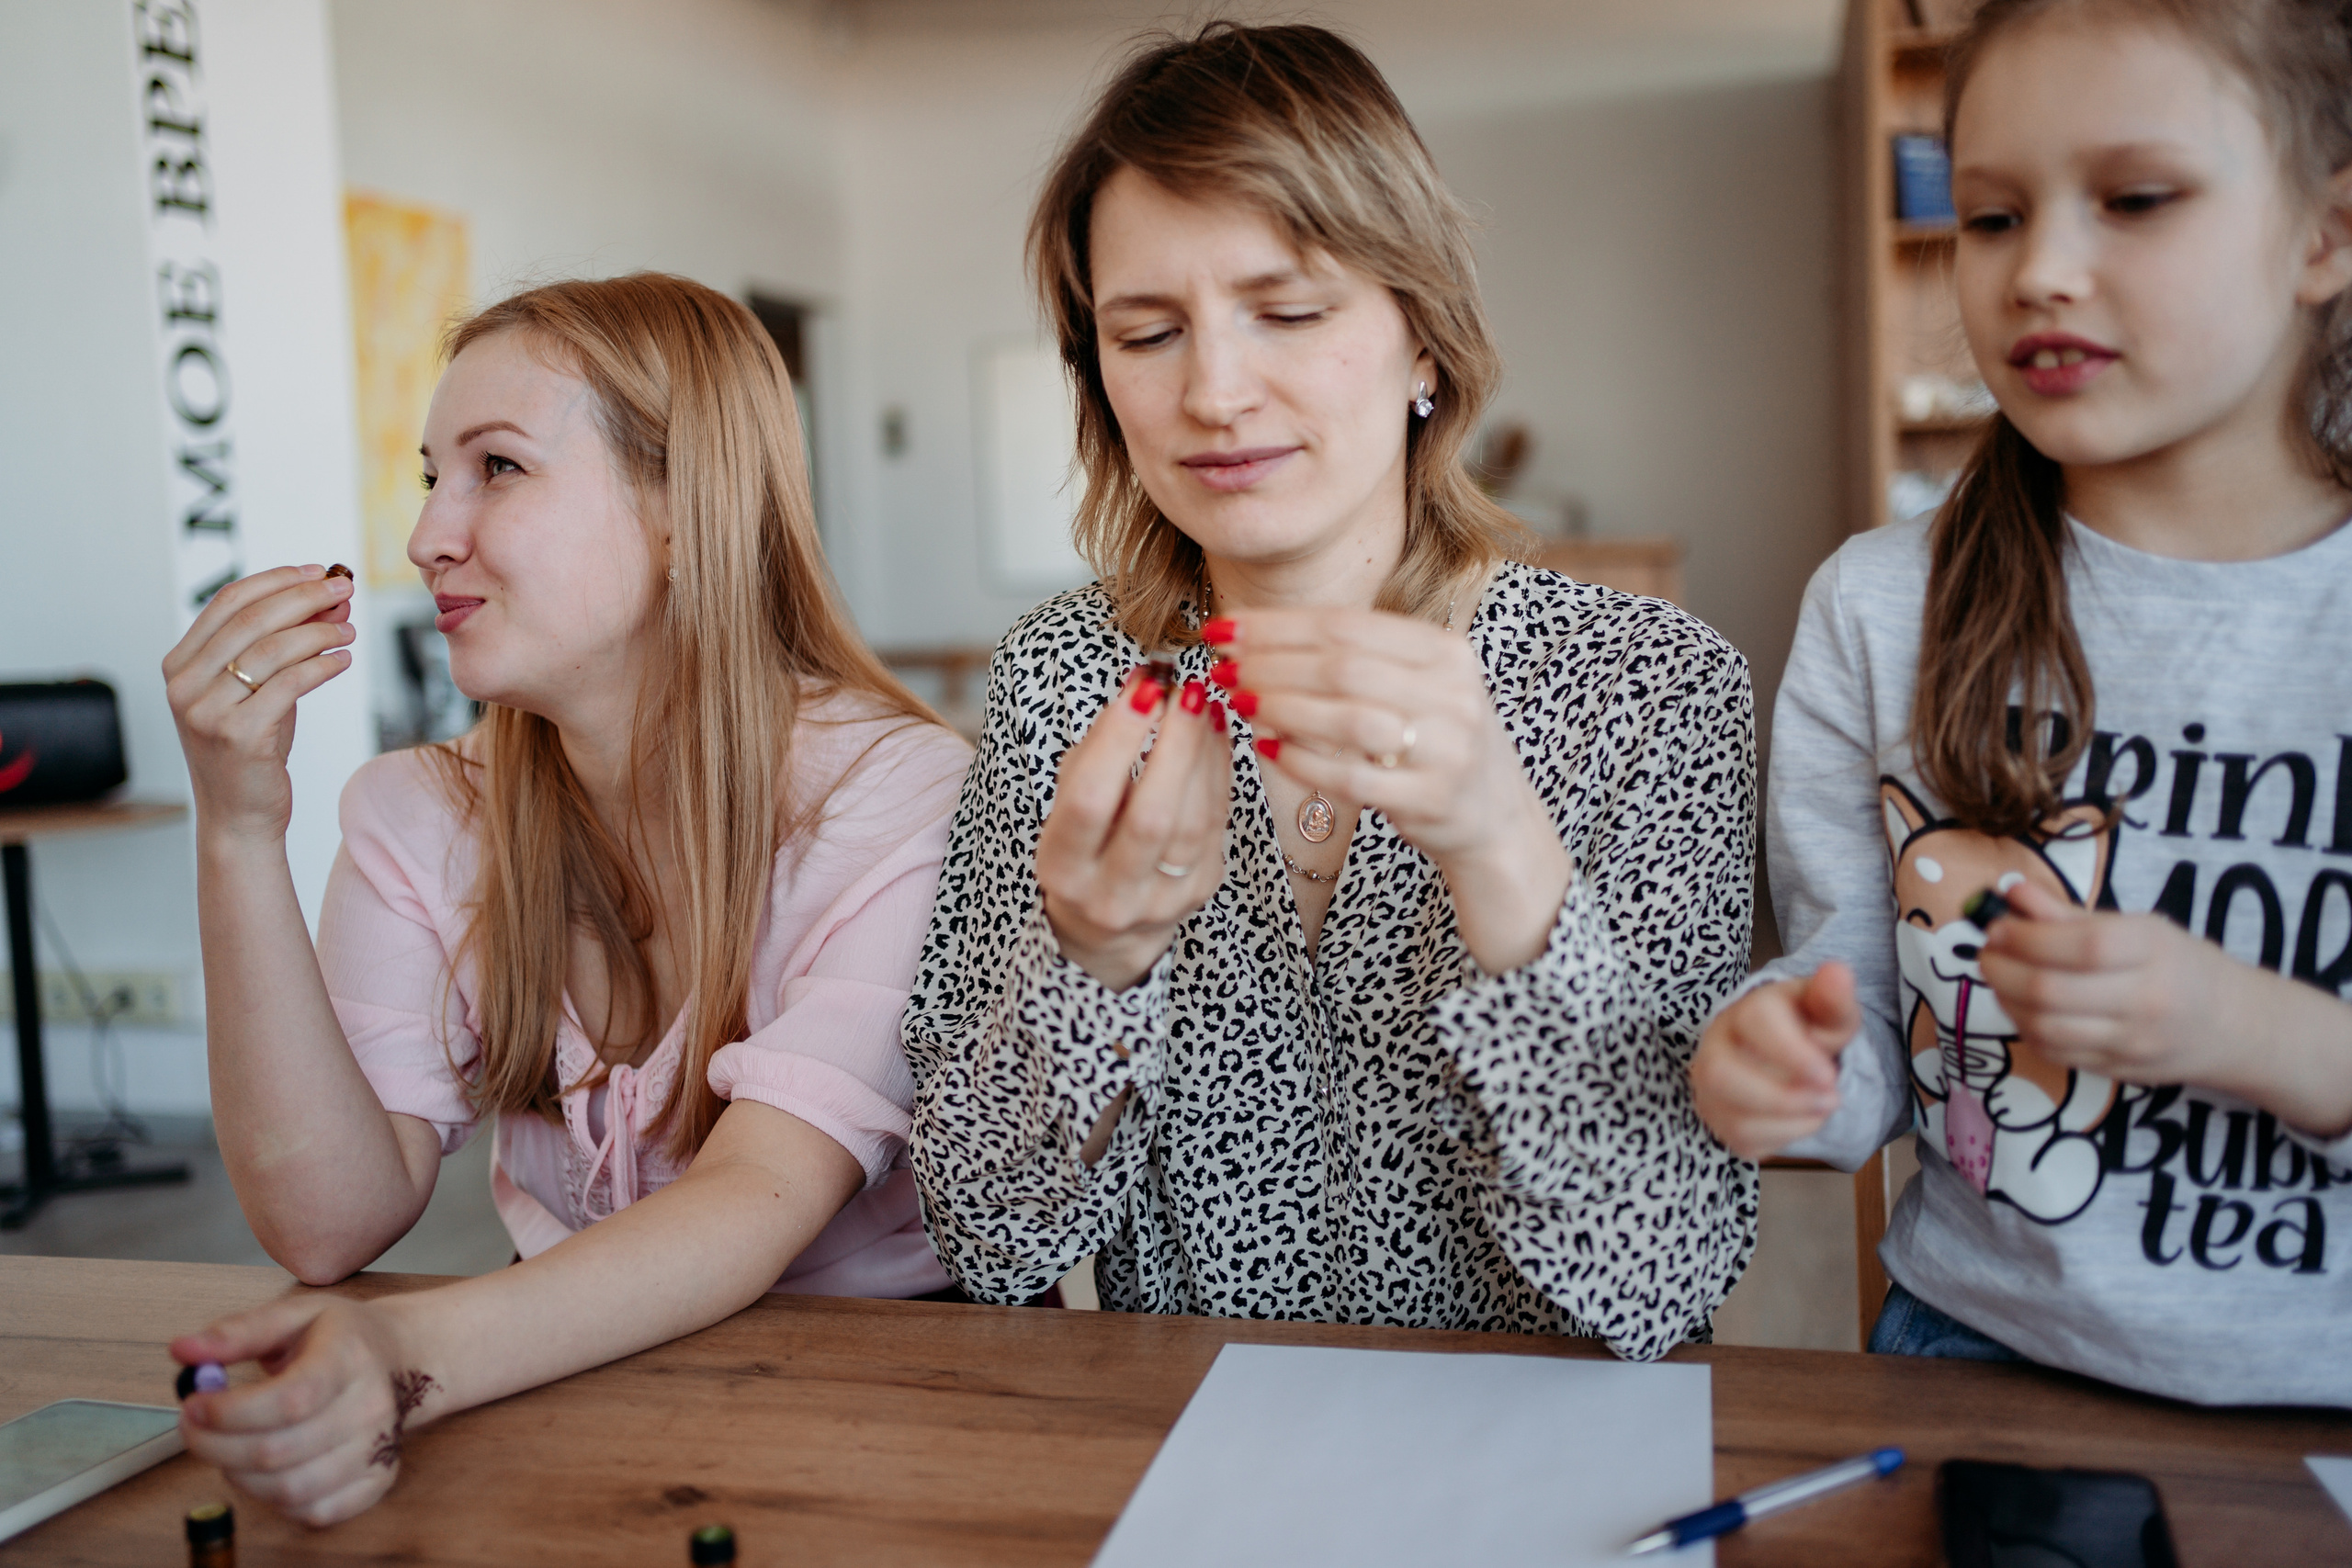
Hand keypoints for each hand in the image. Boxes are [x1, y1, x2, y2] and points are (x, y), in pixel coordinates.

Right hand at [162, 565, 354, 844]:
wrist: (239, 816)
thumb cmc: (252, 749)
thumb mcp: (259, 690)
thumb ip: (284, 646)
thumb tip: (329, 600)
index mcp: (180, 664)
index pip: (228, 602)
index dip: (276, 580)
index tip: (316, 571)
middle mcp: (185, 684)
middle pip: (253, 619)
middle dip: (305, 597)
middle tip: (343, 590)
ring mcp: (207, 710)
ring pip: (274, 649)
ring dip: (319, 632)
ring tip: (349, 630)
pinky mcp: (238, 734)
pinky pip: (290, 684)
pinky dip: (322, 665)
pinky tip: (342, 660)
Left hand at [173, 1295, 439, 1526]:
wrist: (403, 1356)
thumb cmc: (343, 1337)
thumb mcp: (294, 1315)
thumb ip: (238, 1332)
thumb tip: (183, 1350)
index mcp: (351, 1357)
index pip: (290, 1400)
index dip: (231, 1412)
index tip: (194, 1406)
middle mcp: (371, 1406)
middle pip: (278, 1451)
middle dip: (215, 1446)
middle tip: (192, 1428)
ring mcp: (378, 1448)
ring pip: (289, 1489)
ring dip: (239, 1475)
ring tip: (227, 1448)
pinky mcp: (378, 1479)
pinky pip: (314, 1511)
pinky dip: (275, 1500)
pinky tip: (264, 1470)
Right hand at [1038, 666, 1233, 990]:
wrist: (1109, 925)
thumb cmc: (1083, 844)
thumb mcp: (1067, 804)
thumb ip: (1098, 752)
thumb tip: (1142, 687)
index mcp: (1063, 870)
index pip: (1090, 801)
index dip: (1118, 740)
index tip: (1140, 688)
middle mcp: (1111, 894)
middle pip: (1152, 815)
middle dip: (1173, 744)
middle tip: (1185, 690)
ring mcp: (1163, 899)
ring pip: (1193, 820)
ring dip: (1202, 753)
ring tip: (1202, 702)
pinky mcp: (1203, 889)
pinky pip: (1217, 822)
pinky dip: (1219, 769)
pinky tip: (1215, 731)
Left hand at [1209, 607, 1569, 971]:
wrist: (1496, 819)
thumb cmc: (1436, 742)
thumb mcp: (1419, 684)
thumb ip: (1358, 658)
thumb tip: (1257, 636)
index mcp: (1446, 652)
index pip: (1348, 624)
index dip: (1278, 624)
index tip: (1225, 626)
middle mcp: (1453, 694)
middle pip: (1343, 667)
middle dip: (1271, 663)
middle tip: (1222, 666)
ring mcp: (1447, 749)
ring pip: (1347, 720)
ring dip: (1282, 708)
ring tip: (1237, 701)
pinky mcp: (1431, 800)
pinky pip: (1353, 779)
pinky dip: (1303, 762)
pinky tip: (1267, 748)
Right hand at [1690, 965, 1859, 1159]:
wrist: (1790, 1056)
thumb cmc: (1807, 1028)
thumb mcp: (1828, 1013)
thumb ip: (1833, 998)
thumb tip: (1838, 971)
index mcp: (1744, 1010)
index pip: (1752, 1022)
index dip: (1791, 1052)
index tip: (1829, 1074)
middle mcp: (1715, 1046)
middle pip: (1721, 1074)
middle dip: (1780, 1096)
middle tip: (1830, 1098)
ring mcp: (1710, 1087)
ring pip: (1732, 1115)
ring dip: (1790, 1120)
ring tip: (1822, 1107)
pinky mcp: (1719, 1120)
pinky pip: (1745, 1140)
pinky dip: (1784, 1136)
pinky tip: (1801, 1118)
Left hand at [1976, 881, 2351, 1138]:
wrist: (2234, 1026)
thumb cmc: (2179, 964)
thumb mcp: (2137, 927)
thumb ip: (2070, 915)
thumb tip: (2012, 893)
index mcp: (2152, 951)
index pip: (2079, 946)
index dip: (2025, 936)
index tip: (1997, 926)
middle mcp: (2145, 1000)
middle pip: (2051, 990)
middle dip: (2001, 969)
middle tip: (1987, 952)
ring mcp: (2132, 1042)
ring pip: (2044, 1026)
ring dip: (2005, 1000)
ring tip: (1999, 977)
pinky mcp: (2119, 1071)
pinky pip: (2054, 1052)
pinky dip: (2025, 1028)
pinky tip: (2021, 1007)